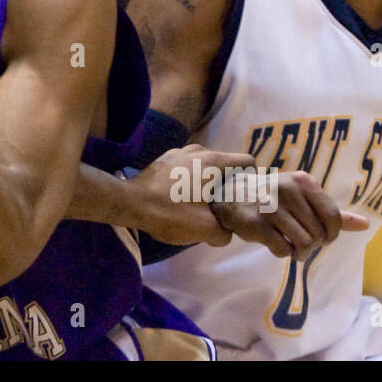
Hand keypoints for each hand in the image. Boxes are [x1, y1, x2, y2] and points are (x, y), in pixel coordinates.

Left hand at [129, 145, 256, 247]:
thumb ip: (225, 232)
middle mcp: (198, 150)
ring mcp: (179, 152)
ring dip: (209, 183)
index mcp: (213, 161)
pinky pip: (189, 167)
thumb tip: (226, 231)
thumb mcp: (205, 229)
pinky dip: (192, 180)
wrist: (129, 203)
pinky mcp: (164, 159)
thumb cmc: (170, 212)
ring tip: (203, 205)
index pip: (247, 161)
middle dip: (229, 185)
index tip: (244, 198)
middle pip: (226, 165)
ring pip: (206, 166)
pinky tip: (183, 199)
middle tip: (225, 207)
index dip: (252, 180)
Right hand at [211, 169, 369, 259]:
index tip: (320, 235)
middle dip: (312, 245)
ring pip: (303, 244)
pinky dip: (281, 253)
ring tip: (290, 245)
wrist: (229, 195)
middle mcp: (287, 190)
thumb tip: (366, 224)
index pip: (333, 218)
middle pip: (318, 234)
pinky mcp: (255, 224)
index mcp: (303, 181)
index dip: (330, 234)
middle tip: (300, 241)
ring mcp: (269, 206)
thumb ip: (332, 212)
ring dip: (298, 252)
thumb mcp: (302, 198)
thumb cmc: (272, 198)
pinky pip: (282, 250)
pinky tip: (274, 243)